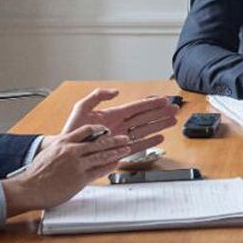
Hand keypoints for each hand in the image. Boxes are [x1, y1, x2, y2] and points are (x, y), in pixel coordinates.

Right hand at [1, 124, 146, 214]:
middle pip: (98, 142)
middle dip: (114, 140)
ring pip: (102, 155)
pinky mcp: (80, 178)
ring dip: (116, 152)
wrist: (29, 188)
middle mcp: (72, 151)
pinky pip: (99, 170)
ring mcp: (77, 165)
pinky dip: (109, 166)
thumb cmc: (36, 174)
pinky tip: (116, 163)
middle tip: (124, 138)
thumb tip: (72, 148)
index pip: (86, 130)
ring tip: (125, 149)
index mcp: (63, 143)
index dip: (99, 129)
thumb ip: (62, 149)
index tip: (106, 129)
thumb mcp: (49, 153)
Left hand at [38, 89, 180, 151]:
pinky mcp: (120, 150)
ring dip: (159, 126)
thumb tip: (115, 92)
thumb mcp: (82, 108)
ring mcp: (121, 138)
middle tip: (174, 108)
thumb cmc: (73, 130)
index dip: (150, 103)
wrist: (68, 150)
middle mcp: (120, 126)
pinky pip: (137, 146)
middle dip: (160, 113)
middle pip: (145, 118)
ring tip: (172, 121)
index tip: (163, 99)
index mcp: (114, 114)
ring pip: (144, 130)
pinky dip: (149, 142)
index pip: (136, 107)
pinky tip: (159, 138)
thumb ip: (97, 97)